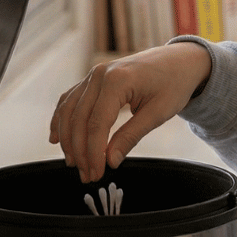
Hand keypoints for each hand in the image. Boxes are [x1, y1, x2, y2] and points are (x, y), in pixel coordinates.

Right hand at [49, 42, 211, 182]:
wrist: (180, 61)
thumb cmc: (174, 84)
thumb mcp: (158, 113)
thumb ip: (131, 136)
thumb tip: (109, 161)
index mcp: (117, 80)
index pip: (96, 124)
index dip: (93, 153)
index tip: (96, 174)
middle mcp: (100, 74)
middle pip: (79, 119)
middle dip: (80, 151)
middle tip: (86, 175)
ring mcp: (94, 75)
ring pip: (69, 110)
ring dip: (67, 139)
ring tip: (73, 163)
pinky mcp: (93, 78)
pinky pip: (70, 99)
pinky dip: (61, 119)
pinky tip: (56, 137)